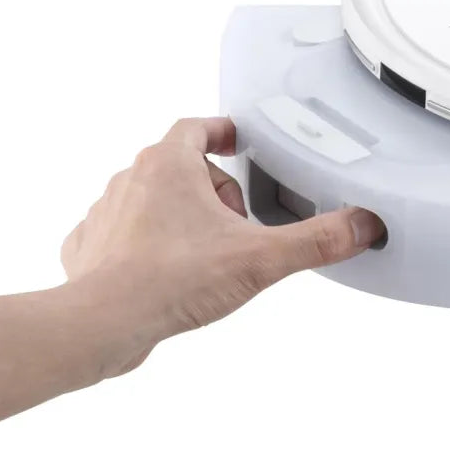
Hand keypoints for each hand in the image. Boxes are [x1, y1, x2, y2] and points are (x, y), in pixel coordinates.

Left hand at [61, 117, 384, 373]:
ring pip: (148, 200)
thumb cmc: (172, 280)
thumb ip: (317, 240)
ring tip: (202, 252)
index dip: (221, 132)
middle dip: (211, 189)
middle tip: (236, 222)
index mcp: (169, 163)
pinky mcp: (88, 249)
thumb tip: (361, 226)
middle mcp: (132, 178)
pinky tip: (160, 273)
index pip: (197, 126)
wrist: (103, 324)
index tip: (236, 140)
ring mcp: (105, 213)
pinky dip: (139, 247)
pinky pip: (117, 235)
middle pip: (179, 166)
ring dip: (175, 216)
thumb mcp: (261, 258)